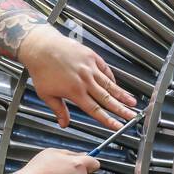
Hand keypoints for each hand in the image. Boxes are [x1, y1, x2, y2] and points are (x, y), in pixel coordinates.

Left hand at [19, 26, 135, 129]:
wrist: (41, 46)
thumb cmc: (41, 69)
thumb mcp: (46, 94)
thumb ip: (59, 110)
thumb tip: (64, 124)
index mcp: (75, 92)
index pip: (95, 110)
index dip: (108, 120)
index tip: (118, 126)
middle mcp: (85, 80)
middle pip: (107, 98)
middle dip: (121, 109)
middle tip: (132, 116)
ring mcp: (90, 67)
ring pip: (109, 84)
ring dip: (122, 94)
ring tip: (132, 102)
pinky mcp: (91, 56)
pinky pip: (105, 69)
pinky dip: (111, 78)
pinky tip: (116, 84)